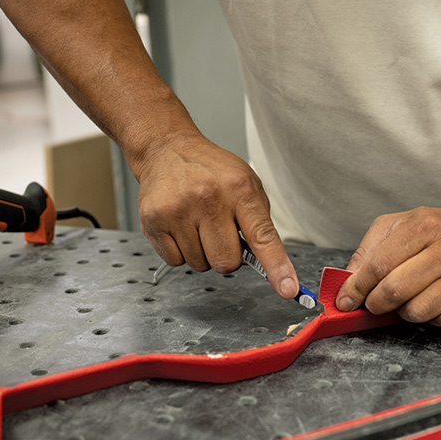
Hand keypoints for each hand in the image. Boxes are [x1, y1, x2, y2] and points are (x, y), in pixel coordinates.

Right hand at [135, 132, 298, 299]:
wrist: (166, 150)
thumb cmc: (211, 172)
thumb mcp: (246, 185)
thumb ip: (259, 223)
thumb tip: (268, 265)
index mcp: (239, 189)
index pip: (263, 237)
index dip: (276, 267)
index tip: (287, 289)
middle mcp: (208, 198)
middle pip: (227, 263)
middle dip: (226, 256)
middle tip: (219, 233)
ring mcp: (178, 210)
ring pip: (200, 265)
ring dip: (201, 253)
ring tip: (196, 224)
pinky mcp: (153, 221)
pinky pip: (176, 262)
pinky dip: (180, 251)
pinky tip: (179, 227)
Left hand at [335, 203, 440, 325]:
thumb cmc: (432, 230)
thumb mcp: (395, 226)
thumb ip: (368, 252)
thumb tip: (348, 285)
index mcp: (423, 227)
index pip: (379, 266)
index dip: (357, 288)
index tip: (346, 300)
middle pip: (397, 291)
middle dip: (376, 304)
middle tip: (373, 303)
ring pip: (419, 311)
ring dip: (403, 312)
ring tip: (404, 299)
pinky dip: (429, 317)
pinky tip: (427, 301)